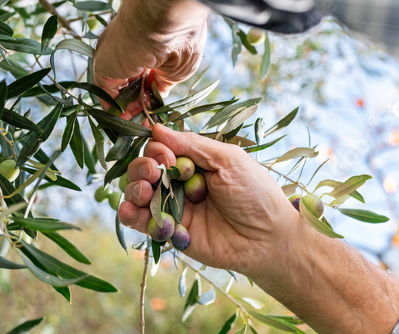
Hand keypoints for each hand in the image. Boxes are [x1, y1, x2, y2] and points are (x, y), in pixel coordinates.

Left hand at [93, 0, 209, 119]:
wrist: (165, 24)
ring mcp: (114, 58)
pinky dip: (114, 110)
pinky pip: (106, 93)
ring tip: (138, 127)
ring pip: (118, 90)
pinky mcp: (103, 67)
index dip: (149, 94)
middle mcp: (127, 50)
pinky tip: (127, 122)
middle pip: (130, 83)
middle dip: (137, 106)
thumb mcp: (177, 69)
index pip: (144, 74)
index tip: (155, 110)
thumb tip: (158, 95)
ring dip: (127, 111)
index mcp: (145, 45)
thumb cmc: (178, 40)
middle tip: (146, 123)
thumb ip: (164, 83)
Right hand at [119, 124, 299, 277]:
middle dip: (142, 168)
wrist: (268, 238)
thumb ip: (192, 145)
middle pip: (144, 170)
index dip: (158, 151)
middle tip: (154, 173)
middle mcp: (180, 184)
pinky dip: (131, 215)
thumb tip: (155, 128)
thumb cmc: (255, 194)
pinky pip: (141, 222)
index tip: (168, 157)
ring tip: (145, 191)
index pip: (161, 150)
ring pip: (137, 194)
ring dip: (133, 188)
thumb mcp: (228, 160)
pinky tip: (131, 210)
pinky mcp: (170, 233)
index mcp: (194, 163)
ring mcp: (174, 208)